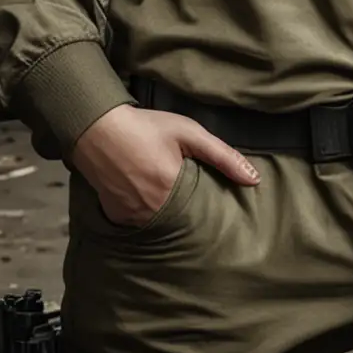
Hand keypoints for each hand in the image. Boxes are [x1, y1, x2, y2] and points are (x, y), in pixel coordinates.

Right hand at [71, 103, 259, 227]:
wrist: (98, 128)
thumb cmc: (145, 127)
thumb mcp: (188, 132)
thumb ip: (223, 156)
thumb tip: (254, 180)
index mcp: (171, 188)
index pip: (202, 212)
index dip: (208, 207)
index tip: (214, 205)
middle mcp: (151, 209)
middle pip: (182, 221)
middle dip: (189, 214)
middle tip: (191, 201)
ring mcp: (131, 216)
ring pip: (160, 225)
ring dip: (168, 216)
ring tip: (170, 199)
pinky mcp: (116, 217)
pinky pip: (139, 224)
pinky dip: (146, 215)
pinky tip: (147, 198)